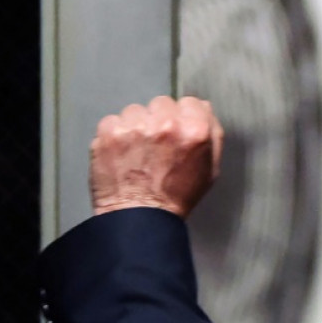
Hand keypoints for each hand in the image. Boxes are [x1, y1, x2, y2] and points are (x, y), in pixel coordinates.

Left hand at [90, 95, 222, 217]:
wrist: (139, 219)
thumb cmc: (177, 197)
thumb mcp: (210, 170)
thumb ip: (212, 135)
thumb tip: (203, 108)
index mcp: (195, 131)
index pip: (190, 102)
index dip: (185, 117)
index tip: (177, 132)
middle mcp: (165, 124)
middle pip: (162, 103)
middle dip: (160, 119)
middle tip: (156, 144)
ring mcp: (134, 126)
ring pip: (136, 111)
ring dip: (136, 126)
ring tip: (136, 151)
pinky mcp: (109, 132)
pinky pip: (113, 121)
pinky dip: (115, 135)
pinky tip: (120, 154)